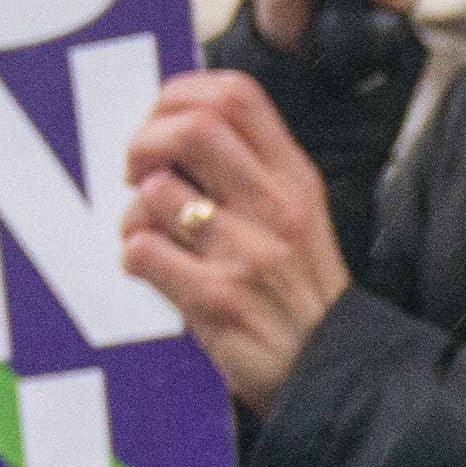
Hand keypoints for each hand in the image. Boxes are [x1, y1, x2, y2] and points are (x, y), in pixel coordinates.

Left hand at [117, 71, 347, 409]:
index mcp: (296, 180)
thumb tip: (182, 126)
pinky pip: (142, 250)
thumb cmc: (302, 292)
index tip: (161, 119)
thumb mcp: (299, 216)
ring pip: (156, 193)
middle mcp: (275, 208)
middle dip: (144, 140)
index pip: (237, 96)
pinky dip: (132, 255)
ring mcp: (246, 253)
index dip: (181, 92)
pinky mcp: (215, 298)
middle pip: (193, 128)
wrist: (334, 374)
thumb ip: (254, 171)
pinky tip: (151, 268)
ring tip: (148, 232)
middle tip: (136, 170)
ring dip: (133, 211)